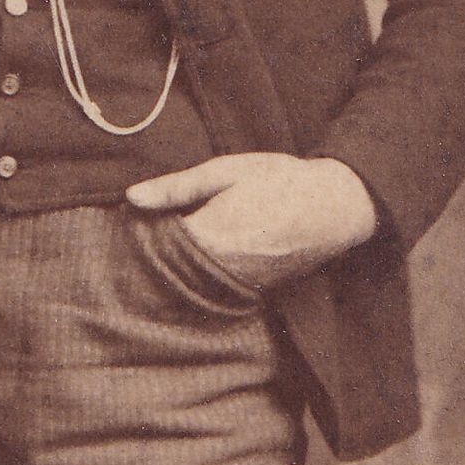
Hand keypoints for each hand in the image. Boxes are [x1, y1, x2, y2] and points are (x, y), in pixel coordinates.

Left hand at [124, 152, 378, 289]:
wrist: (334, 208)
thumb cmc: (279, 181)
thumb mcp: (226, 172)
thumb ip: (177, 188)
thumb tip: (131, 198)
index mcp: (209, 235)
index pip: (154, 247)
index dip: (139, 236)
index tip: (131, 226)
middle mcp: (220, 268)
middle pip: (167, 272)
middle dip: (153, 259)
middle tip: (143, 242)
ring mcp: (237, 285)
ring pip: (188, 285)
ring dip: (174, 272)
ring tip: (171, 251)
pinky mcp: (252, 292)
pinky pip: (213, 289)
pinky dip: (199, 279)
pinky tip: (201, 261)